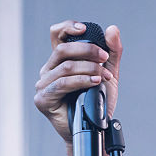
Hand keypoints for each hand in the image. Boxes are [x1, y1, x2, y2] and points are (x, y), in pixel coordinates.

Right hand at [34, 21, 121, 142]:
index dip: (68, 27)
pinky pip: (62, 84)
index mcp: (60, 60)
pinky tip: (94, 82)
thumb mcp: (108, 72)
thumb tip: (113, 29)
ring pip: (65, 67)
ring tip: (103, 76)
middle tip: (104, 59)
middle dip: (87, 51)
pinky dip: (81, 81)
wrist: (95, 128)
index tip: (85, 29)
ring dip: (88, 69)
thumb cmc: (98, 101)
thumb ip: (112, 52)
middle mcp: (49, 70)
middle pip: (63, 49)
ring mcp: (43, 84)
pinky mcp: (43, 99)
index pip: (57, 34)